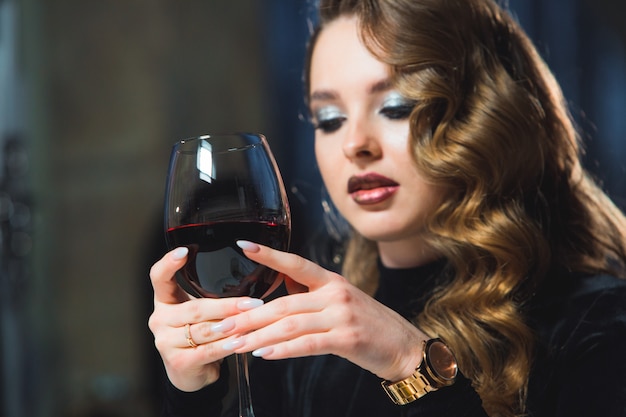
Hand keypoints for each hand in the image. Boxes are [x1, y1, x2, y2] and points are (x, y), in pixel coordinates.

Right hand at [148, 247, 263, 390]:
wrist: (190, 371)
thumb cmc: (198, 334)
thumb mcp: (199, 311)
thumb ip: (210, 295)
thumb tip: (246, 279)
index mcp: (165, 301)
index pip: (159, 278)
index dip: (169, 263)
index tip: (184, 251)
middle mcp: (160, 319)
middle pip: (194, 308)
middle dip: (226, 306)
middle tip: (252, 303)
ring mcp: (166, 342)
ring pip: (202, 330)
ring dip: (229, 326)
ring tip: (249, 321)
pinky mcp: (178, 362)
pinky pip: (206, 351)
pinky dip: (225, 346)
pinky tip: (239, 343)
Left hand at [217, 241, 429, 382]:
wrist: (404, 347)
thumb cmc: (370, 325)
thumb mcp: (342, 301)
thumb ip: (312, 294)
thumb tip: (280, 287)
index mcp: (332, 281)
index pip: (296, 263)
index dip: (269, 254)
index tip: (243, 246)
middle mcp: (336, 293)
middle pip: (283, 303)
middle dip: (248, 316)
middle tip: (222, 324)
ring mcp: (342, 315)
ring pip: (290, 324)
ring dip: (258, 337)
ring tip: (234, 345)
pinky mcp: (347, 338)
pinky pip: (307, 344)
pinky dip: (282, 350)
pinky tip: (264, 355)